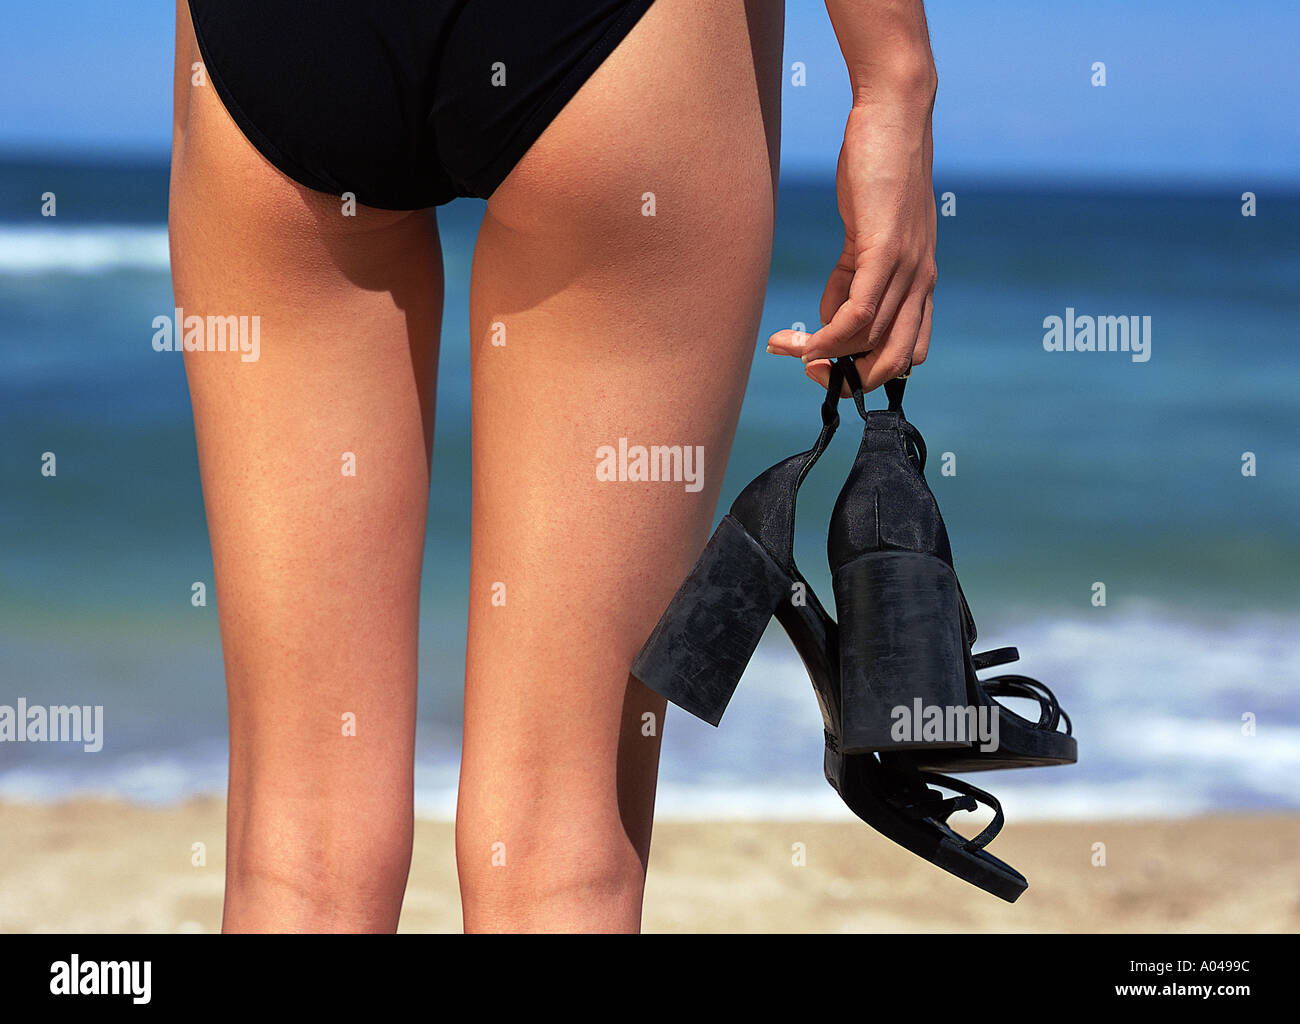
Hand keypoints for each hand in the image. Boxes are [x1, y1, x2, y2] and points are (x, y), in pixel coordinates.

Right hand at [767, 90, 936, 394]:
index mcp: (921, 282)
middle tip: (807, 369)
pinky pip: (859, 315)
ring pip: (871, 343)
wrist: (894, 113)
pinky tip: (798, 339)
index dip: (866, 373)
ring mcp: (908, 269)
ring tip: (783, 346)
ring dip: (822, 356)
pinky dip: (826, 337)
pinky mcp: (886, 251)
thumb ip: (851, 279)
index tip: (825, 365)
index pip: (906, 354)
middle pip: (893, 364)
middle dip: (847, 380)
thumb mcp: (865, 234)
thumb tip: (829, 320)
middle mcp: (922, 282)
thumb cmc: (876, 169)